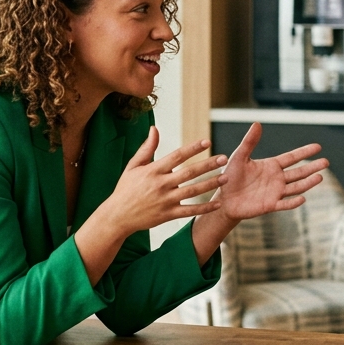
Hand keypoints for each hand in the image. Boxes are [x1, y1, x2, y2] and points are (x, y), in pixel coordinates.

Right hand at [95, 128, 227, 235]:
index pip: (177, 156)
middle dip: (208, 165)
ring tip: (225, 178)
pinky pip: (189, 211)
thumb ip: (147, 148)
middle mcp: (161, 184)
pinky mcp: (168, 215)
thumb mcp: (133, 166)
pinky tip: (217, 203)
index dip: (193, 148)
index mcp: (153, 170)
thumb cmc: (125, 188)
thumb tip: (154, 129)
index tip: (207, 142)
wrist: (118, 216)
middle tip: (223, 158)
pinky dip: (204, 208)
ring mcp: (165, 201)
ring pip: (193, 191)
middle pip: (189, 172)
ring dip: (210, 184)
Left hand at [215, 123, 327, 220]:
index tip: (318, 147)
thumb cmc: (230, 177)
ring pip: (296, 187)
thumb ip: (249, 142)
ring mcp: (275, 193)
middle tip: (326, 162)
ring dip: (307, 183)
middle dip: (312, 167)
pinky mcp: (270, 205)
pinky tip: (302, 198)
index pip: (292, 157)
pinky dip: (293, 202)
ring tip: (320, 177)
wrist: (224, 199)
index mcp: (271, 166)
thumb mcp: (239, 156)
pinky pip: (284, 204)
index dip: (304, 152)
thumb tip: (257, 123)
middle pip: (299, 172)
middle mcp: (277, 179)